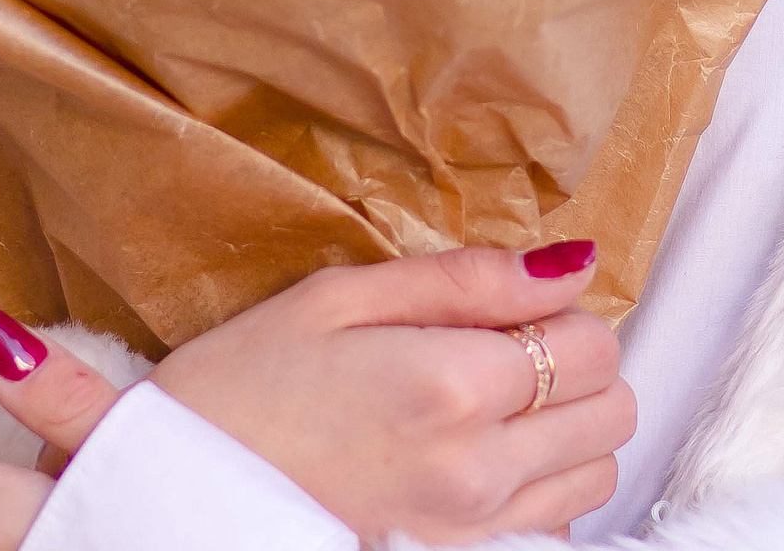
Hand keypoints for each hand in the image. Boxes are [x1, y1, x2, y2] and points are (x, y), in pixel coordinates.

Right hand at [0, 240, 632, 545]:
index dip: (565, 312)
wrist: (170, 496)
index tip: (516, 309)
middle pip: (612, 412)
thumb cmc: (243, 388)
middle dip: (576, 369)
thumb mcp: (342, 297)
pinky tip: (473, 466)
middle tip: (507, 352)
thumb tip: (571, 261)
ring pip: (594, 478)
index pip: (593, 340)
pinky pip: (548, 535)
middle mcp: (476, 472)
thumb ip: (469, 279)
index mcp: (452, 385)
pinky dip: (535, 497)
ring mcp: (467, 536)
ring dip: (564, 435)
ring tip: (488, 408)